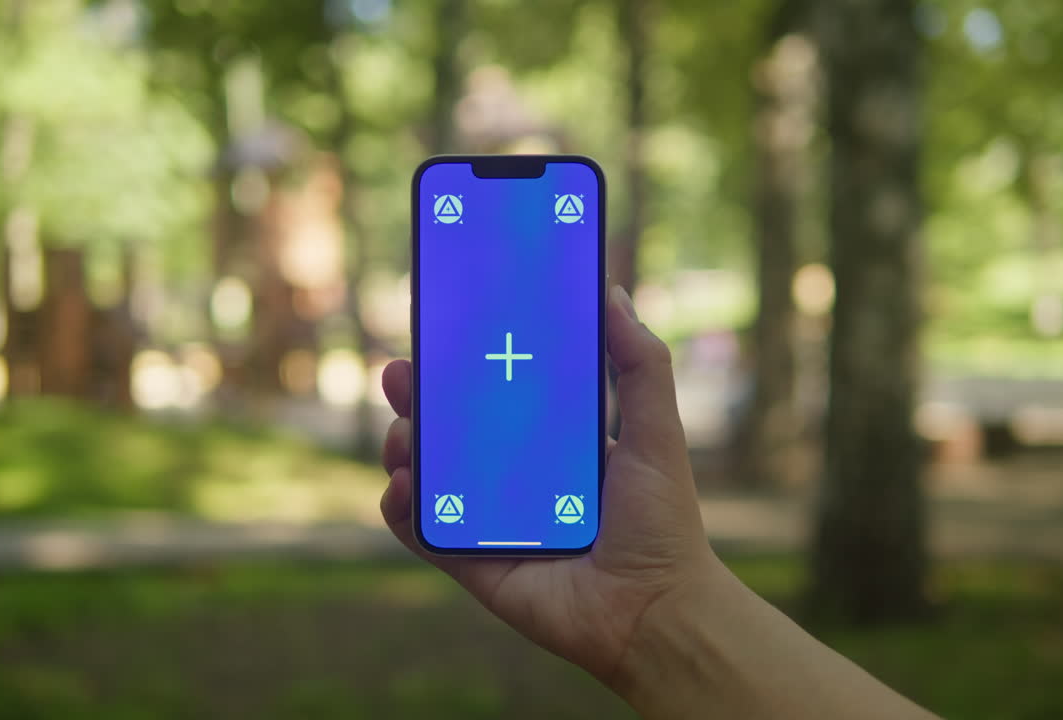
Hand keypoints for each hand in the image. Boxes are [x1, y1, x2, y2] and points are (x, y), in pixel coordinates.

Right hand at [379, 285, 721, 683]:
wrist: (654, 610)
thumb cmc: (662, 521)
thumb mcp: (656, 430)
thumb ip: (639, 364)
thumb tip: (611, 293)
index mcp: (552, 444)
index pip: (497, 393)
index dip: (465, 363)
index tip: (442, 329)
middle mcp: (514, 478)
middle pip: (450, 428)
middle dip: (418, 398)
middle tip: (401, 372)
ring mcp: (488, 520)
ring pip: (426, 474)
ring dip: (403, 447)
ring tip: (405, 435)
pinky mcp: (471, 562)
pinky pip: (421, 530)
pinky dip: (400, 506)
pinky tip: (401, 485)